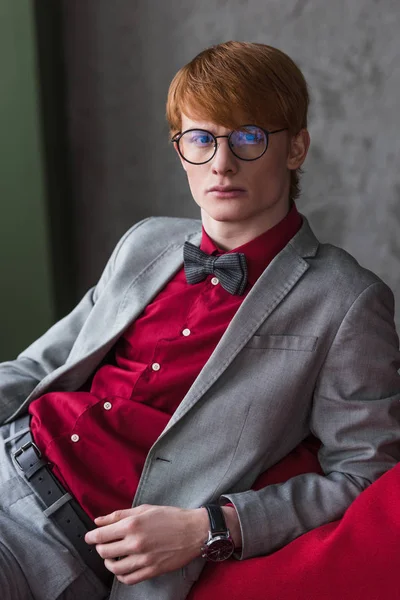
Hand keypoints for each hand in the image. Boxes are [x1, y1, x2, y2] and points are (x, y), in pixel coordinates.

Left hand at [84, 504, 209, 584]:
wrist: (193, 531)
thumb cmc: (170, 517)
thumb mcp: (144, 509)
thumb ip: (119, 515)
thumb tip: (99, 520)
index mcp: (132, 525)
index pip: (101, 535)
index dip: (91, 537)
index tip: (89, 538)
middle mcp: (135, 543)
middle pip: (104, 552)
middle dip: (99, 548)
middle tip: (102, 545)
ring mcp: (143, 559)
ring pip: (114, 568)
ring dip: (108, 563)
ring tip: (111, 557)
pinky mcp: (151, 570)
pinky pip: (128, 579)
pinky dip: (121, 575)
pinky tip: (123, 568)